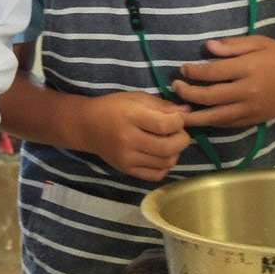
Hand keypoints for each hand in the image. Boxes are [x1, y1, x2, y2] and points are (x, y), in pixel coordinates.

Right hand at [74, 92, 190, 179]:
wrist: (86, 126)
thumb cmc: (112, 107)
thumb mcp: (136, 98)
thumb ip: (162, 105)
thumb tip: (187, 112)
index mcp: (130, 117)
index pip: (165, 125)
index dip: (179, 122)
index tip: (177, 118)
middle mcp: (128, 140)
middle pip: (168, 147)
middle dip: (182, 139)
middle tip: (179, 132)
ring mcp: (127, 159)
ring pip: (165, 162)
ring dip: (175, 153)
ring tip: (169, 142)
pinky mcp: (126, 170)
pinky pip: (156, 175)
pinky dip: (165, 166)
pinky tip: (160, 155)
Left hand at [174, 36, 274, 127]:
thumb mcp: (259, 42)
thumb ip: (233, 45)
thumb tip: (207, 47)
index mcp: (249, 68)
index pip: (214, 72)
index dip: (194, 72)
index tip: (183, 69)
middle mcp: (249, 91)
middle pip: (211, 96)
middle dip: (189, 93)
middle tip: (175, 87)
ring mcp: (252, 108)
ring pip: (217, 116)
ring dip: (195, 115)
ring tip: (178, 113)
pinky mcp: (254, 119)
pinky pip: (228, 123)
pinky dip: (212, 122)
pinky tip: (199, 118)